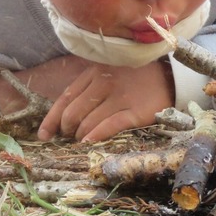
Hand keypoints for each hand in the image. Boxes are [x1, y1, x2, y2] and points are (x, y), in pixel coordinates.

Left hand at [37, 59, 174, 141]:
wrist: (171, 75)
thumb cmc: (135, 77)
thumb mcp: (108, 74)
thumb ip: (88, 89)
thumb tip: (64, 117)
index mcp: (94, 72)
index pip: (66, 98)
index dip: (52, 119)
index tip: (44, 135)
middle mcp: (105, 83)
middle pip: (74, 112)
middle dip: (66, 130)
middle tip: (68, 139)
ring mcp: (121, 97)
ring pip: (88, 121)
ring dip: (79, 136)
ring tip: (80, 142)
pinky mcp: (136, 111)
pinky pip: (110, 126)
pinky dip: (96, 136)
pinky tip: (88, 143)